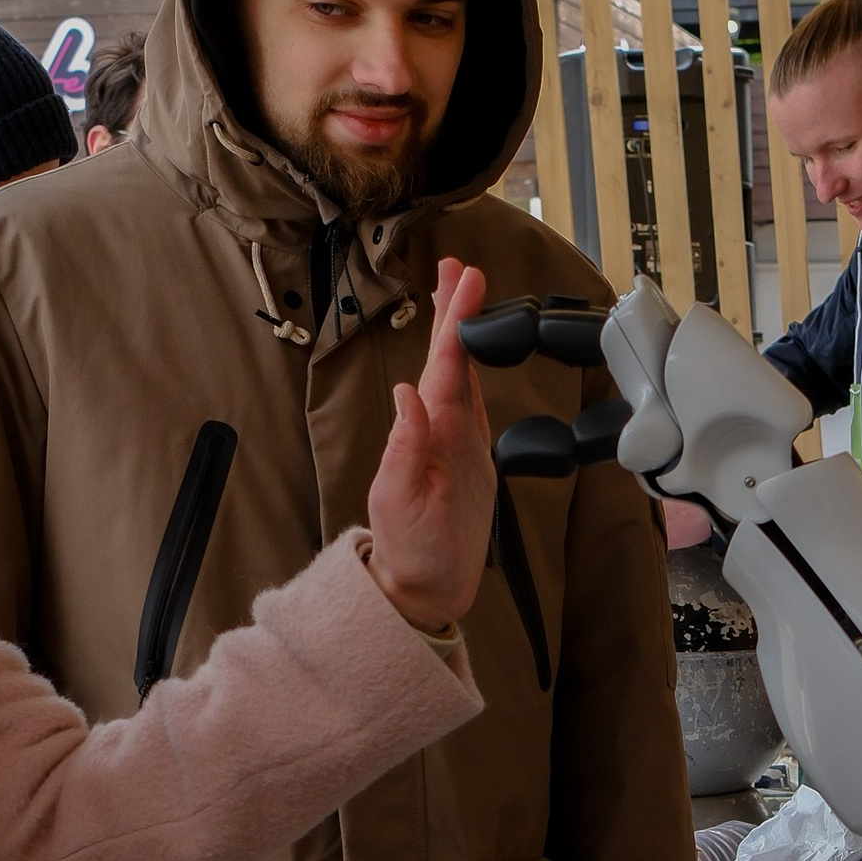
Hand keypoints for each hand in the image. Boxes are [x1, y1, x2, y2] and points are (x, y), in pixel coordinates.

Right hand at [366, 256, 493, 630]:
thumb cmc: (413, 551)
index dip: (457, 320)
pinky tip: (453, 357)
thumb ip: (403, 447)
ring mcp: (466, 448)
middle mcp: (463, 438)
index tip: (465, 280)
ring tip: (452, 296)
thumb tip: (407, 395)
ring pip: (463, 380)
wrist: (432, 592)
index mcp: (445, 440)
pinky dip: (457, 370)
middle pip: (460, 364)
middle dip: (458, 313)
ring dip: (458, 337)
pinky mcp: (462, 458)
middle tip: (457, 268)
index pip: (451, 368)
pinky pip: (461, 403)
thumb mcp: (394, 502)